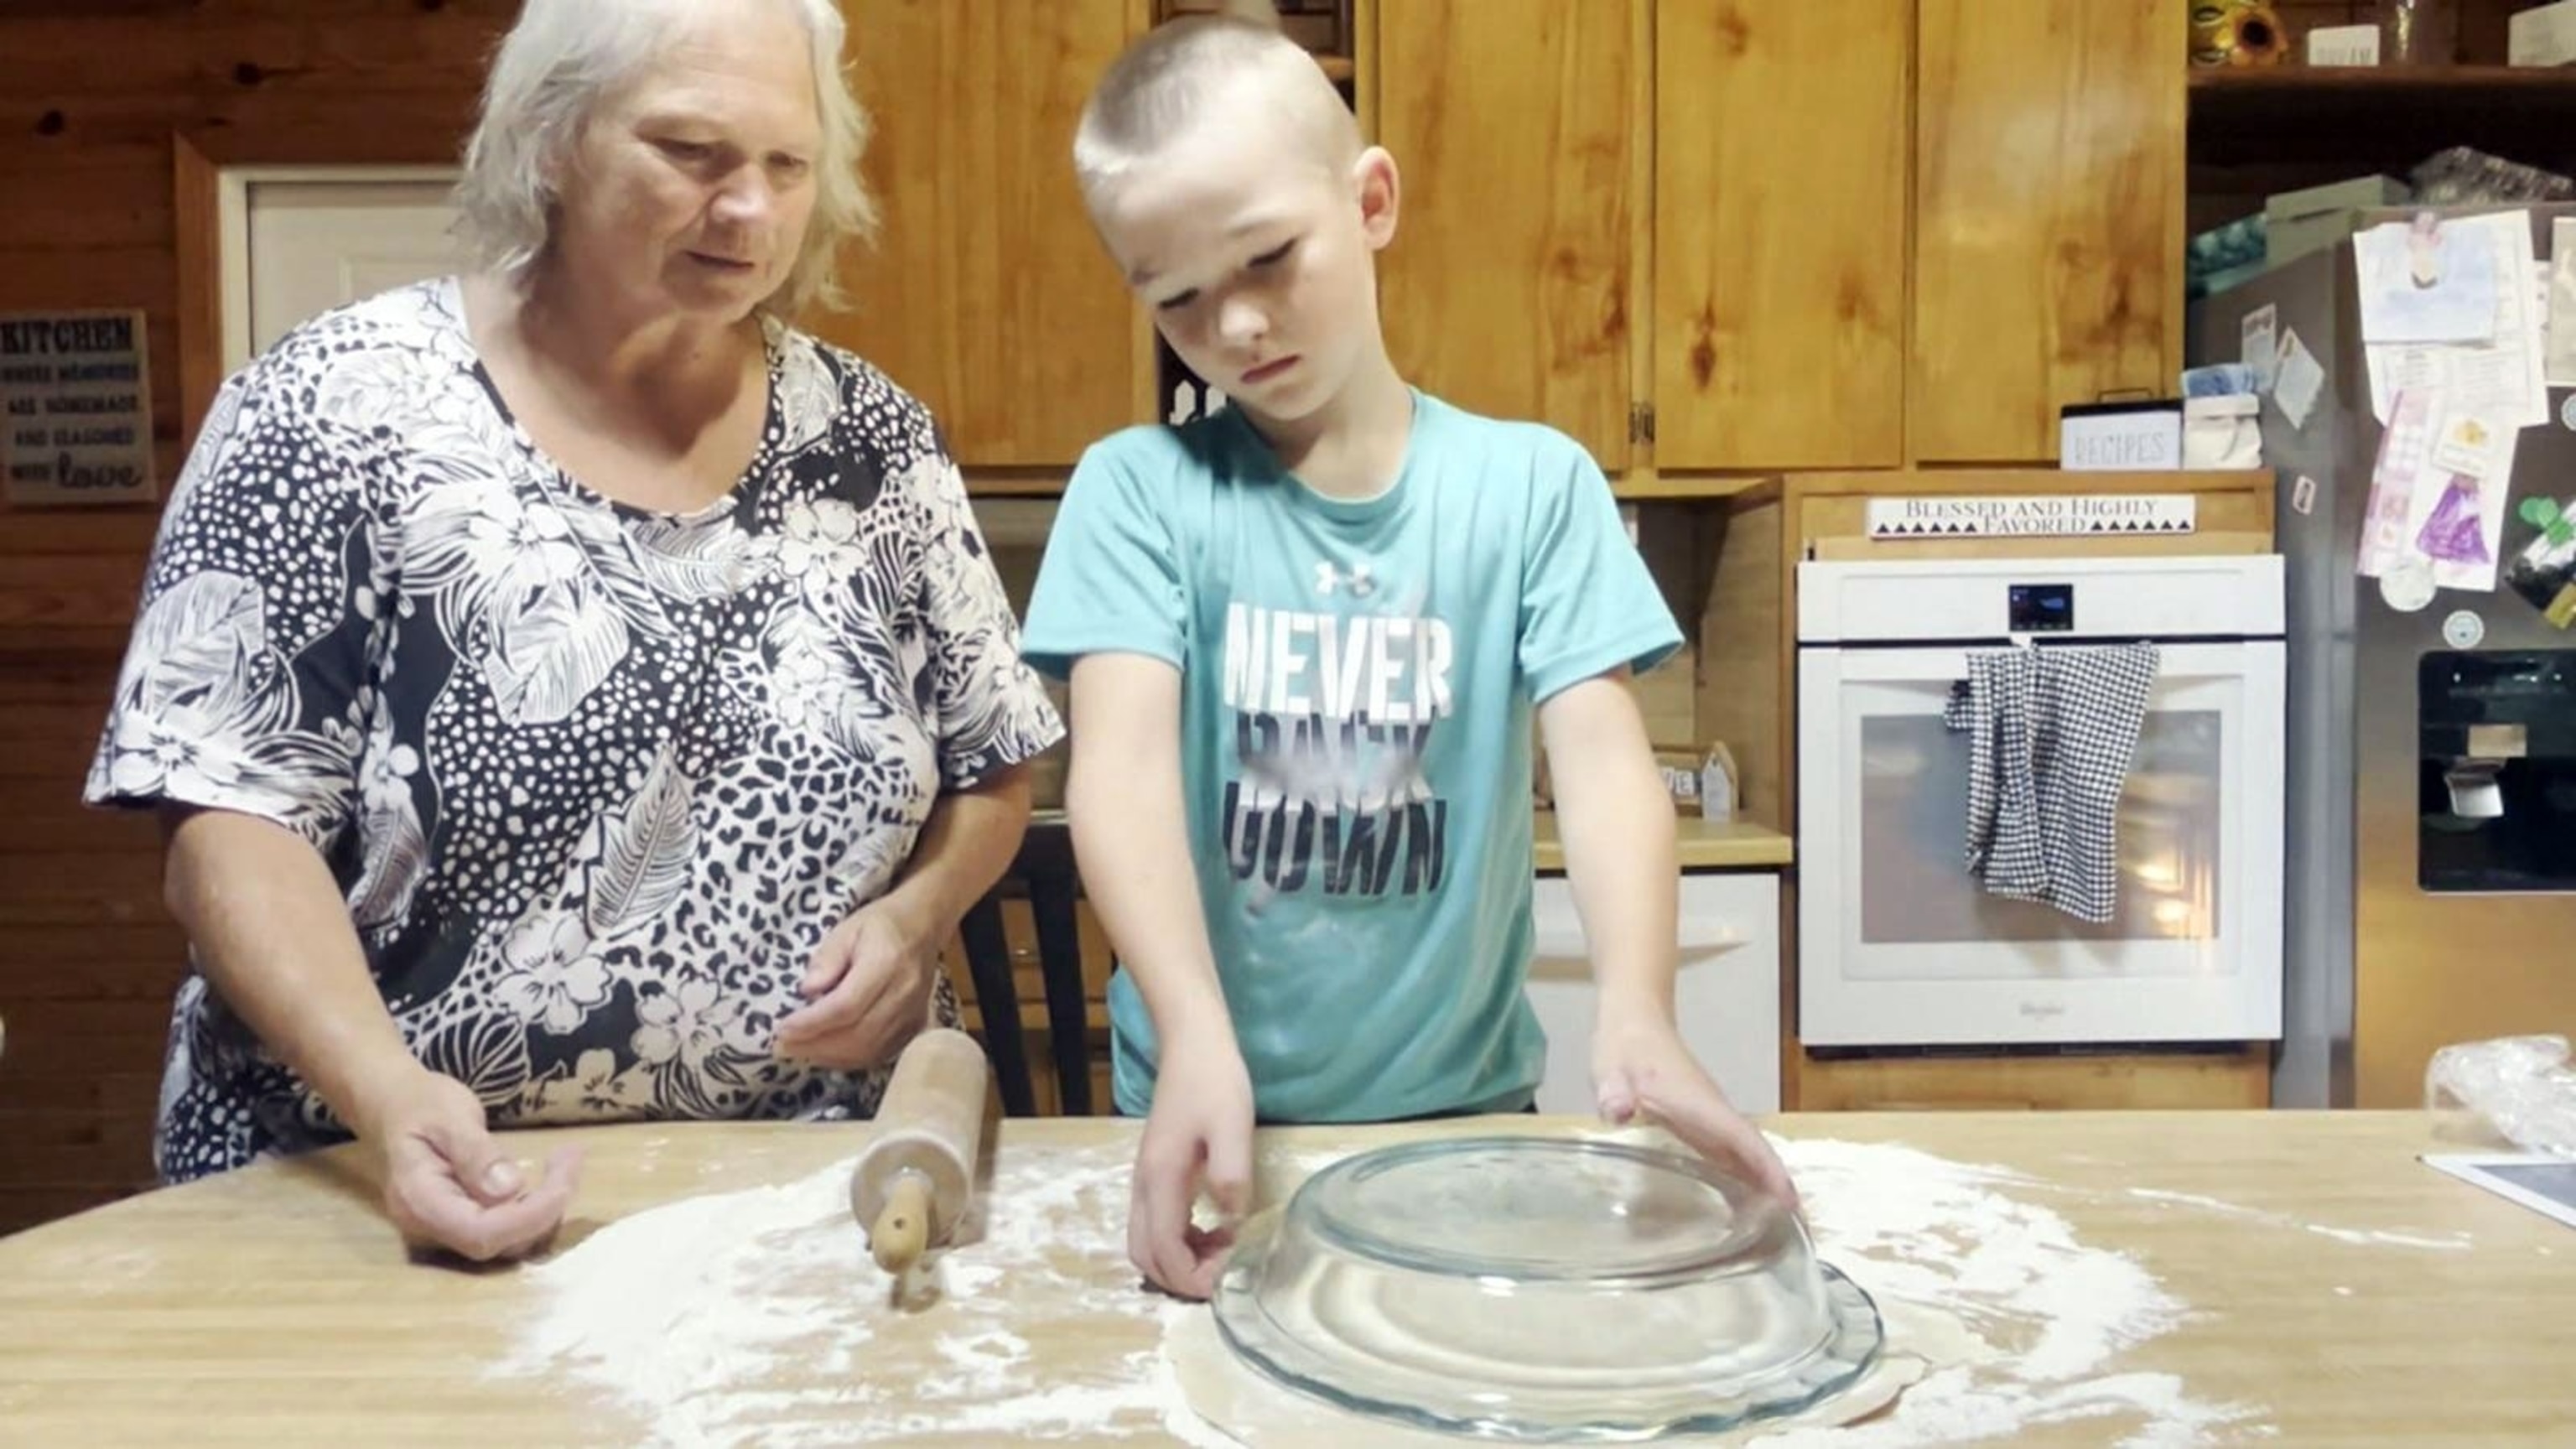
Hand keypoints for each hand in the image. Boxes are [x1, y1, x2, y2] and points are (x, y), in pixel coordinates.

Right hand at [365, 1068, 581, 1262]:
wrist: (393, 1105)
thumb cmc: (419, 1104)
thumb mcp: (449, 1116)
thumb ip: (476, 1154)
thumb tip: (510, 1190)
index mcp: (419, 1201)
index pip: (480, 1233)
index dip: (529, 1216)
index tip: (564, 1178)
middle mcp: (428, 1227)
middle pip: (496, 1244)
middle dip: (544, 1209)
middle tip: (571, 1157)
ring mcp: (442, 1230)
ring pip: (505, 1242)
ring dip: (545, 1209)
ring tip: (566, 1161)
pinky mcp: (461, 1222)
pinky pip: (502, 1230)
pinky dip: (534, 1208)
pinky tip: (550, 1176)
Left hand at [778, 893, 941, 1069]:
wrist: (923, 926)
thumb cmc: (880, 925)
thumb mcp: (845, 929)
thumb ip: (825, 959)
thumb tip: (808, 992)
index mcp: (886, 963)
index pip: (846, 1005)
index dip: (812, 1023)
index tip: (782, 1029)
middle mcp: (904, 993)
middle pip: (857, 1034)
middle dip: (814, 1045)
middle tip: (781, 1046)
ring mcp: (913, 1014)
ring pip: (868, 1050)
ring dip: (829, 1056)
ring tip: (799, 1050)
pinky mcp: (915, 1026)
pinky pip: (880, 1053)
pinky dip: (849, 1059)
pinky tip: (826, 1053)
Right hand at [1128, 1036, 1255, 1299]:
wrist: (1191, 1045)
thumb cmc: (1214, 1083)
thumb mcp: (1232, 1126)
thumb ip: (1231, 1174)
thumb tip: (1231, 1221)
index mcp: (1160, 1179)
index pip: (1163, 1250)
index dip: (1191, 1278)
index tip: (1227, 1279)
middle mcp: (1142, 1186)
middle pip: (1144, 1256)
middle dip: (1179, 1277)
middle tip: (1222, 1272)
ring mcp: (1144, 1180)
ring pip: (1145, 1243)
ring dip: (1177, 1261)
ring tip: (1220, 1252)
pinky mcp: (1154, 1173)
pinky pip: (1154, 1225)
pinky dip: (1177, 1242)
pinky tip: (1211, 1231)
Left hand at [1592, 1008, 1798, 1209]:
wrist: (1634, 1020)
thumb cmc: (1625, 1046)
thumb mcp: (1611, 1069)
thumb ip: (1614, 1090)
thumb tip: (1619, 1110)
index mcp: (1697, 1101)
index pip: (1741, 1137)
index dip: (1766, 1168)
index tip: (1789, 1199)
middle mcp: (1711, 1109)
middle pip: (1752, 1149)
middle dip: (1774, 1184)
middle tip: (1791, 1225)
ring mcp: (1707, 1113)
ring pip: (1743, 1149)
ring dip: (1762, 1180)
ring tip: (1775, 1221)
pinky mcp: (1698, 1117)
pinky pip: (1727, 1148)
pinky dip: (1741, 1171)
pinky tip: (1741, 1195)